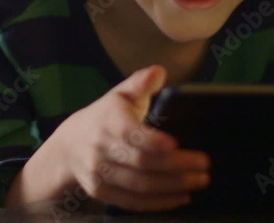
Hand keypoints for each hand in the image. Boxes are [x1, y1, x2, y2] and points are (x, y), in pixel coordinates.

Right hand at [52, 64, 210, 211]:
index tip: (175, 143)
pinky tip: (181, 197)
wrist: (69, 146)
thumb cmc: (104, 117)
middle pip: (141, 162)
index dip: (152, 141)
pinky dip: (159, 202)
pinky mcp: (101, 192)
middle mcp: (100, 148)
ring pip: (140, 185)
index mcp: (108, 120)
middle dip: (176, 166)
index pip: (130, 133)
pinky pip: (133, 201)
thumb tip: (159, 71)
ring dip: (172, 186)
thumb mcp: (120, 95)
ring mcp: (99, 173)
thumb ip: (141, 82)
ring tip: (199, 181)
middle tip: (204, 166)